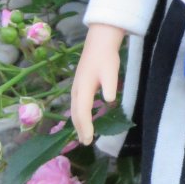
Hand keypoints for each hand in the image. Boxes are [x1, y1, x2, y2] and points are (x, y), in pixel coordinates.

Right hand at [70, 23, 124, 145]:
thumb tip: (108, 100)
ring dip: (78, 122)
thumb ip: (109, 86)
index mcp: (83, 87)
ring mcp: (76, 87)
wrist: (99, 41)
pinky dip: (79, 114)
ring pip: (74, 108)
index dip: (85, 126)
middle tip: (85, 142)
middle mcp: (76, 89)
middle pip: (75, 113)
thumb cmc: (106, 57)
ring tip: (83, 135)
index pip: (82, 111)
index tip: (89, 139)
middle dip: (79, 128)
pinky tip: (83, 117)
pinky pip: (77, 103)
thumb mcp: (110, 71)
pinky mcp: (79, 84)